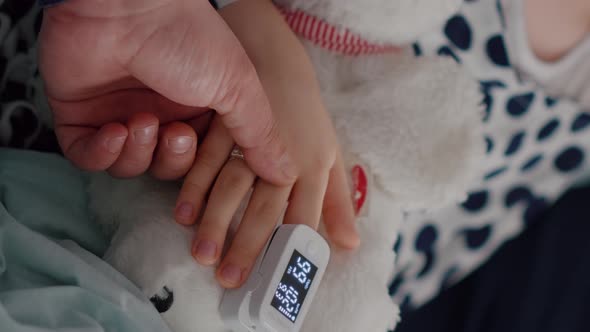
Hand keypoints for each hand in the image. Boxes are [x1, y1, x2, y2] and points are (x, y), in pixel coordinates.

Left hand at [38, 0, 293, 181]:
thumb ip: (260, 135)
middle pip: (166, 168)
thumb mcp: (238, 88)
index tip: (209, 162)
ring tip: (140, 122)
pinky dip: (101, 154)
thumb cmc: (188, 38)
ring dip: (137, 154)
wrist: (129, 3)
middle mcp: (159, 113)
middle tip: (174, 133)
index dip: (206, 169)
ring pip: (129, 166)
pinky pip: (87, 156)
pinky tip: (115, 131)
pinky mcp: (80, 115)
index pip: (203, 160)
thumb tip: (287, 175)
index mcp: (197, 109)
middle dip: (171, 159)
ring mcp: (118, 113)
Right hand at [176, 114, 357, 288]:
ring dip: (216, 221)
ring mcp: (252, 138)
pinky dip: (194, 186)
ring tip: (203, 254)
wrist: (277, 60)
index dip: (289, 251)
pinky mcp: (225, 123)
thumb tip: (350, 246)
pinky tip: (183, 214)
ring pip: (232, 186)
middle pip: (265, 207)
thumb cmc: (307, 117)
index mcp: (314, 167)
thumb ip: (337, 203)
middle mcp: (284, 156)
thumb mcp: (330, 156)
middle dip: (247, 245)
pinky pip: (207, 159)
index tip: (275, 281)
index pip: (302, 217)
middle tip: (229, 278)